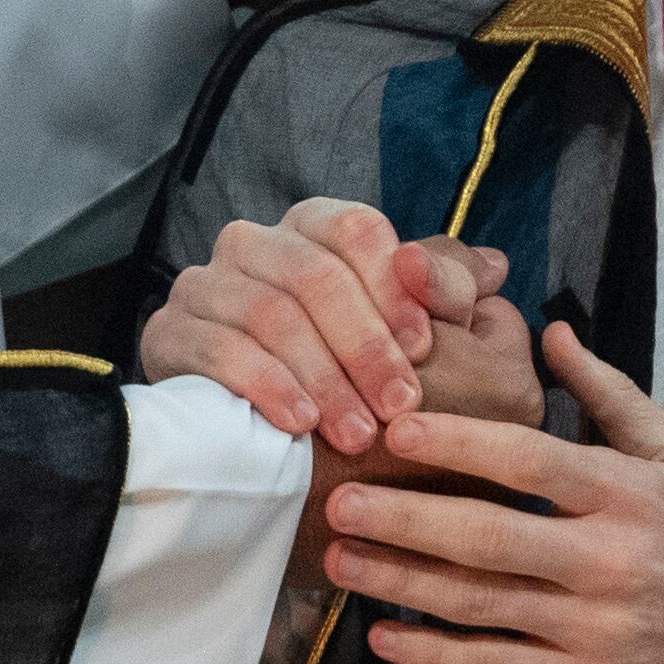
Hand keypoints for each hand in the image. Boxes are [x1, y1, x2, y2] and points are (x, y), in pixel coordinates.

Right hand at [139, 198, 504, 452]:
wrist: (252, 436)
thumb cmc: (346, 373)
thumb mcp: (407, 331)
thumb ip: (449, 294)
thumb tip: (495, 268)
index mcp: (313, 227)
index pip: (355, 229)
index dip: (394, 286)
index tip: (425, 345)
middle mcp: (255, 243)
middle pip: (314, 274)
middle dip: (364, 345)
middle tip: (399, 406)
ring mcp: (205, 285)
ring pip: (269, 313)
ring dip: (322, 377)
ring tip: (358, 432)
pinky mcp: (168, 333)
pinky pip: (217, 348)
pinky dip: (265, 385)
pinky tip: (299, 424)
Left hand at [328, 323, 663, 663]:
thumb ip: (610, 396)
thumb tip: (550, 334)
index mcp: (632, 495)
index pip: (531, 461)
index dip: (459, 444)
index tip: (396, 429)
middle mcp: (610, 562)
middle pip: (487, 537)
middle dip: (404, 518)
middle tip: (339, 501)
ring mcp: (596, 629)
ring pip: (478, 605)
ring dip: (400, 583)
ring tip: (340, 562)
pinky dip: (434, 656)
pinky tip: (385, 637)